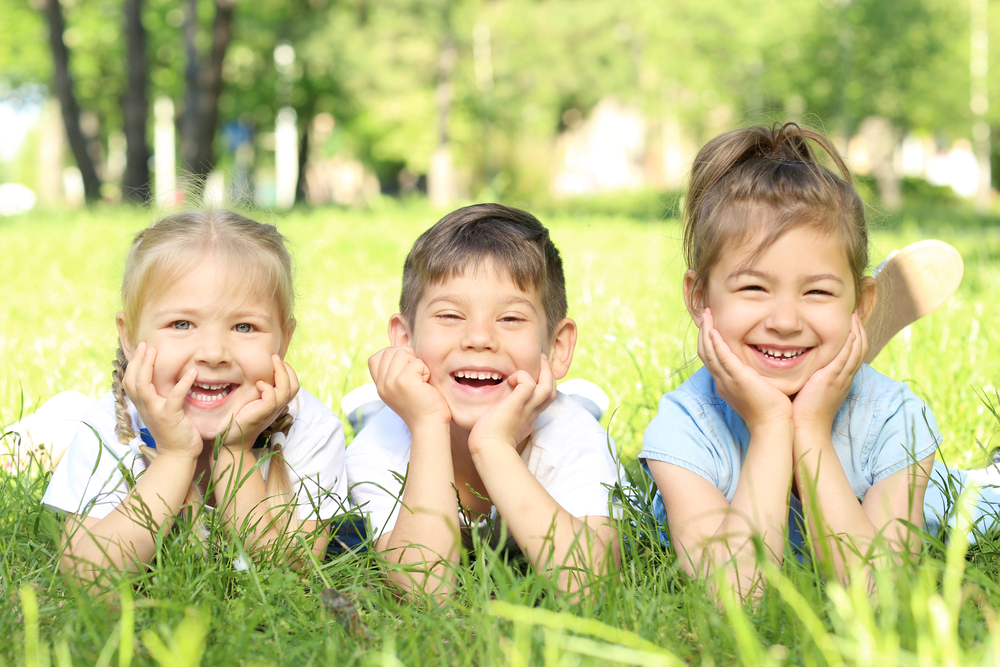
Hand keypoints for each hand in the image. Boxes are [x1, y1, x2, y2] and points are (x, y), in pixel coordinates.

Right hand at [123, 342, 201, 458]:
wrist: (178, 455)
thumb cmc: (174, 431)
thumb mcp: (163, 411)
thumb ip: (161, 396)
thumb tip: (166, 380)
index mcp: (143, 405)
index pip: (130, 381)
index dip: (133, 364)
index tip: (140, 348)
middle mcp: (145, 407)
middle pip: (131, 380)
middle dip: (136, 360)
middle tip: (145, 344)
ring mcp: (155, 412)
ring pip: (143, 386)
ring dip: (148, 366)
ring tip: (156, 351)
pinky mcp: (170, 417)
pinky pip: (174, 397)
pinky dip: (183, 383)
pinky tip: (192, 372)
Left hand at [224, 354, 299, 449]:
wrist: (232, 439)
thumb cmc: (240, 417)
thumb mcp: (253, 399)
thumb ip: (259, 388)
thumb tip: (258, 371)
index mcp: (278, 403)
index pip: (293, 385)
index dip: (288, 371)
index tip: (275, 361)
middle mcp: (278, 406)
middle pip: (294, 386)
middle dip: (287, 369)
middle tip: (274, 357)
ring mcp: (271, 411)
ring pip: (286, 390)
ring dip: (280, 373)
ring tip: (271, 362)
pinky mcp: (262, 414)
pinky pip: (272, 399)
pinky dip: (268, 388)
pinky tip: (258, 383)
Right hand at [368, 346, 450, 426]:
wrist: (429, 425)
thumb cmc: (422, 405)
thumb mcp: (400, 388)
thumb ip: (394, 372)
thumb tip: (402, 349)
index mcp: (380, 386)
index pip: (375, 357)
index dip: (391, 355)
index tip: (406, 366)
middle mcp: (382, 384)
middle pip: (390, 351)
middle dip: (408, 357)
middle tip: (416, 375)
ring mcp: (391, 383)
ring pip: (403, 353)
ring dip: (417, 364)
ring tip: (421, 381)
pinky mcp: (404, 382)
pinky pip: (417, 363)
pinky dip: (426, 371)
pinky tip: (426, 386)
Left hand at [468, 354, 556, 456]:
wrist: (489, 451)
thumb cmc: (487, 443)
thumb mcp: (499, 428)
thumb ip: (500, 418)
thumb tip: (492, 411)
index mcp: (528, 419)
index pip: (541, 402)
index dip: (541, 389)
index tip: (533, 379)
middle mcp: (531, 414)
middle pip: (551, 393)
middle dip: (549, 375)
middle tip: (543, 361)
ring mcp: (526, 408)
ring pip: (547, 387)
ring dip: (545, 371)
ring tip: (540, 359)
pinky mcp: (518, 404)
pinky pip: (529, 383)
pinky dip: (522, 376)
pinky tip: (511, 378)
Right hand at [698, 308, 791, 430]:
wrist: (773, 424)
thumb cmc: (770, 410)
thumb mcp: (756, 390)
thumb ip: (752, 378)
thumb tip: (756, 370)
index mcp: (725, 384)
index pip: (711, 359)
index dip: (708, 341)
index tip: (711, 326)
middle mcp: (722, 381)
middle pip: (705, 353)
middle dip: (703, 332)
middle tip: (705, 314)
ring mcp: (727, 380)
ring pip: (709, 352)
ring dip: (706, 331)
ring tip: (706, 314)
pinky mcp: (738, 378)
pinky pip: (721, 357)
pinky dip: (715, 343)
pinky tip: (713, 330)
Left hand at [792, 313, 866, 432]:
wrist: (806, 429)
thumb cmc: (802, 412)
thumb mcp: (809, 389)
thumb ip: (809, 375)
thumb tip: (798, 364)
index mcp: (840, 379)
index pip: (853, 354)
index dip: (854, 338)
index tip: (849, 324)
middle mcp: (845, 377)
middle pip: (860, 349)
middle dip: (859, 330)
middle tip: (854, 314)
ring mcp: (841, 378)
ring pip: (857, 350)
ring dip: (857, 332)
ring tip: (854, 316)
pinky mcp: (832, 379)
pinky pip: (847, 357)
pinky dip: (850, 343)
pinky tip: (850, 331)